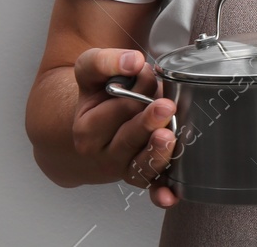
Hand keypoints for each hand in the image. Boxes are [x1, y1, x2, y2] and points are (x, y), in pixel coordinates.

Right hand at [70, 48, 179, 207]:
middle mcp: (103, 155)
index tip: (144, 74)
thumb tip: (132, 61)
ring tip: (166, 136)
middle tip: (164, 105)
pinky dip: (160, 193)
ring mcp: (124, 167)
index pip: (117, 110)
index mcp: (86, 130)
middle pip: (128, 140)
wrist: (97, 114)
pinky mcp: (143, 174)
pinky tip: (170, 196)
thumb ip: (106, 61)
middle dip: (147, 120)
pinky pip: (152, 188)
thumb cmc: (99, 91)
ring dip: (156, 154)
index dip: (136, 89)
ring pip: (140, 166)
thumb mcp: (91, 69)